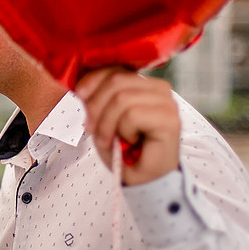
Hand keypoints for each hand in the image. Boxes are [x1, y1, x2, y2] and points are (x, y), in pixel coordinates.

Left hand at [76, 69, 179, 185]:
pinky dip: (123, 132)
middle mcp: (160, 88)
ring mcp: (167, 103)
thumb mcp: (104, 119)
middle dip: (96, 107)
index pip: (116, 68)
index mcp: (144, 84)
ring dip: (107, 124)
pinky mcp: (169, 119)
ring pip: (122, 98)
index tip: (79, 96)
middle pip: (116, 80)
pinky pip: (132, 114)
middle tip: (92, 129)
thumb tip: (81, 86)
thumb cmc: (125, 151)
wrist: (144, 181)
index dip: (93, 80)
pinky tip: (130, 142)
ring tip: (111, 140)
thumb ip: (98, 98)